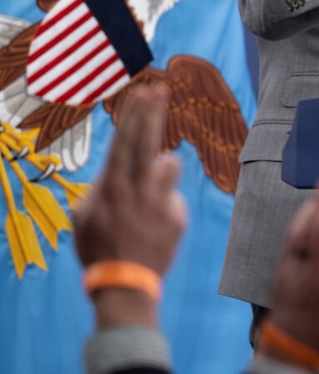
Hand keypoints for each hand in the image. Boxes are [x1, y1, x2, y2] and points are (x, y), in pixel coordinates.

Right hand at [74, 84, 185, 326]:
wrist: (125, 283)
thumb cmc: (97, 246)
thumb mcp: (85, 215)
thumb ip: (104, 185)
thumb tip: (127, 166)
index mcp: (112, 187)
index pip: (124, 143)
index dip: (134, 117)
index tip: (141, 93)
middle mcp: (138, 190)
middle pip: (148, 142)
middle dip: (153, 114)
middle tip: (160, 89)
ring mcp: (161, 203)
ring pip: (170, 166)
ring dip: (161, 170)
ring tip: (145, 193)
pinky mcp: (178, 216)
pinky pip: (172, 197)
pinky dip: (163, 204)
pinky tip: (151, 226)